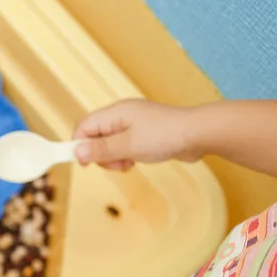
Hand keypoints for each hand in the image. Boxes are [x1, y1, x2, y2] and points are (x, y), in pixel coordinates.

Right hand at [72, 99, 200, 170]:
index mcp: (115, 113)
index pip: (83, 126)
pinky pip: (123, 146)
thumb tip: (76, 153)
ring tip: (129, 163)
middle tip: (116, 164)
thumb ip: (101, 150)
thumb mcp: (128, 146)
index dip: (79, 145)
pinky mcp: (143, 133)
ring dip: (113, 158)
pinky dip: (125, 156)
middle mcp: (122, 115)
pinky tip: (137, 160)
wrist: (199, 134)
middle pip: (94, 136)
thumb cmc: (166, 135)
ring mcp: (133, 124)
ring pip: (109, 144)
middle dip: (100, 154)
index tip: (83, 163)